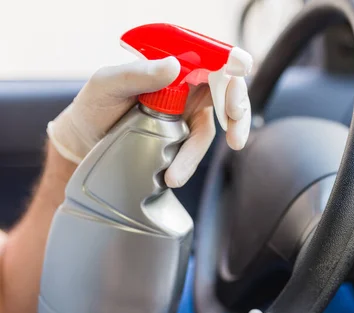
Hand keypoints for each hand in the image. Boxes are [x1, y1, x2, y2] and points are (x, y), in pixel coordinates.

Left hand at [47, 56, 250, 187]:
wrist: (83, 144)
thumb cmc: (94, 106)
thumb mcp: (108, 84)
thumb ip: (137, 73)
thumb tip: (174, 66)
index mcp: (175, 67)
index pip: (215, 64)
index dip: (233, 79)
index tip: (234, 102)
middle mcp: (187, 88)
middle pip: (228, 95)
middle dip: (237, 117)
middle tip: (235, 139)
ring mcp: (186, 115)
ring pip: (212, 129)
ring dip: (198, 154)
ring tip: (175, 176)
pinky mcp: (181, 140)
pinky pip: (194, 150)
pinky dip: (187, 164)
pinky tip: (171, 176)